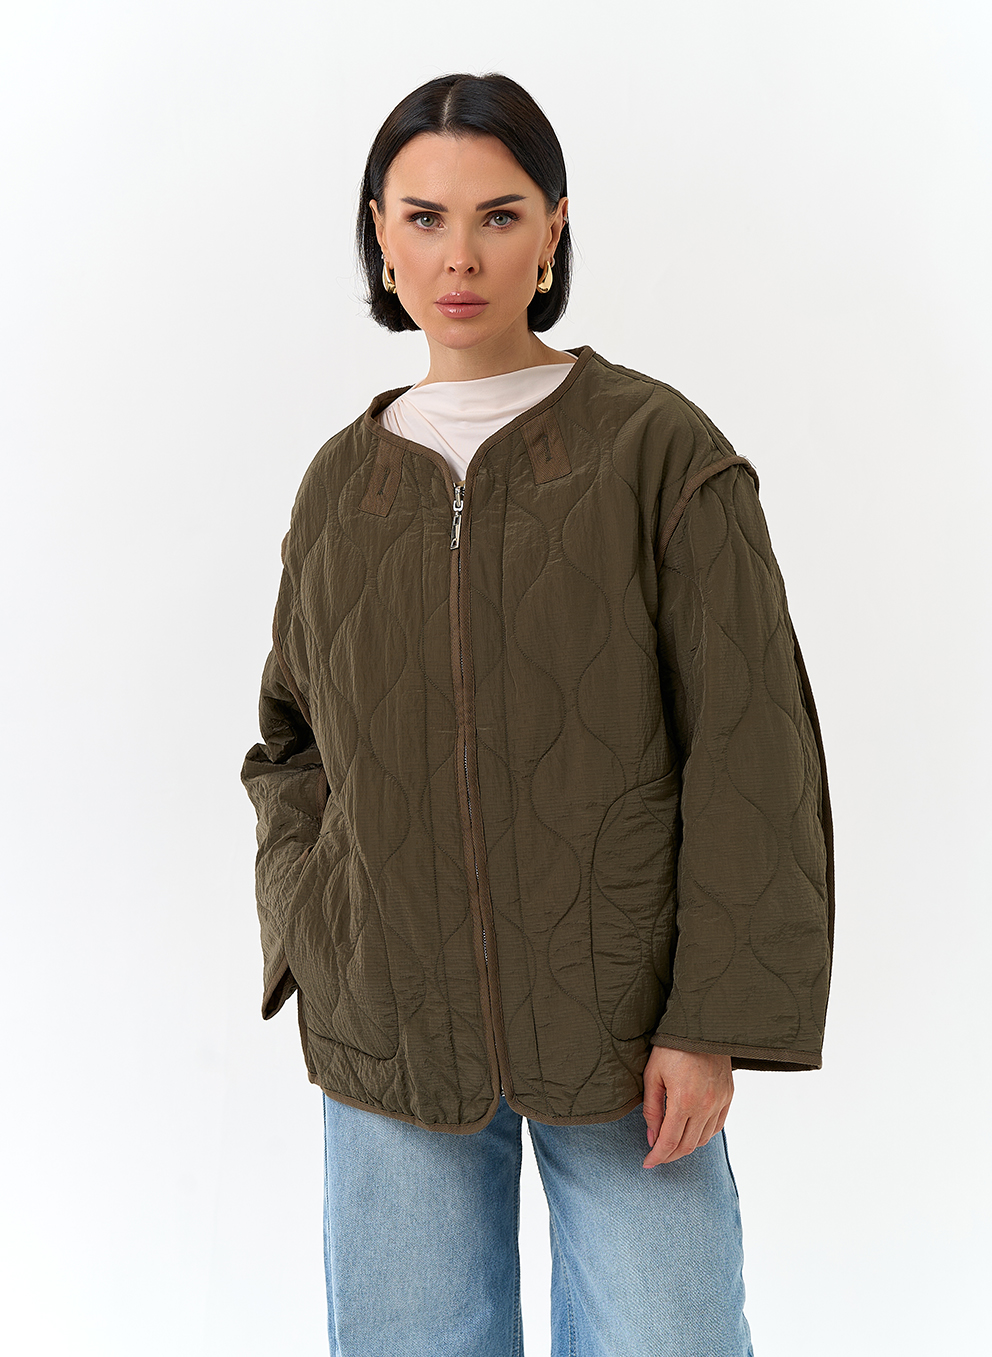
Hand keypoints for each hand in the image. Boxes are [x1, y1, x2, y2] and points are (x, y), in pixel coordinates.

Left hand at [641, 1045, 733, 1167]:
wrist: (700, 1025)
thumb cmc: (671, 1047)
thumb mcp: (652, 1075)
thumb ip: (652, 1109)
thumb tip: (652, 1137)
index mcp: (684, 1100)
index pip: (669, 1141)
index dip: (657, 1156)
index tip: (647, 1163)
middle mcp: (705, 1105)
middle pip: (687, 1145)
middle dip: (670, 1155)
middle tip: (657, 1156)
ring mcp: (720, 1101)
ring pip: (703, 1139)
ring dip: (686, 1148)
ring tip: (671, 1146)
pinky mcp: (728, 1095)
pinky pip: (716, 1126)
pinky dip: (703, 1135)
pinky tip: (691, 1133)